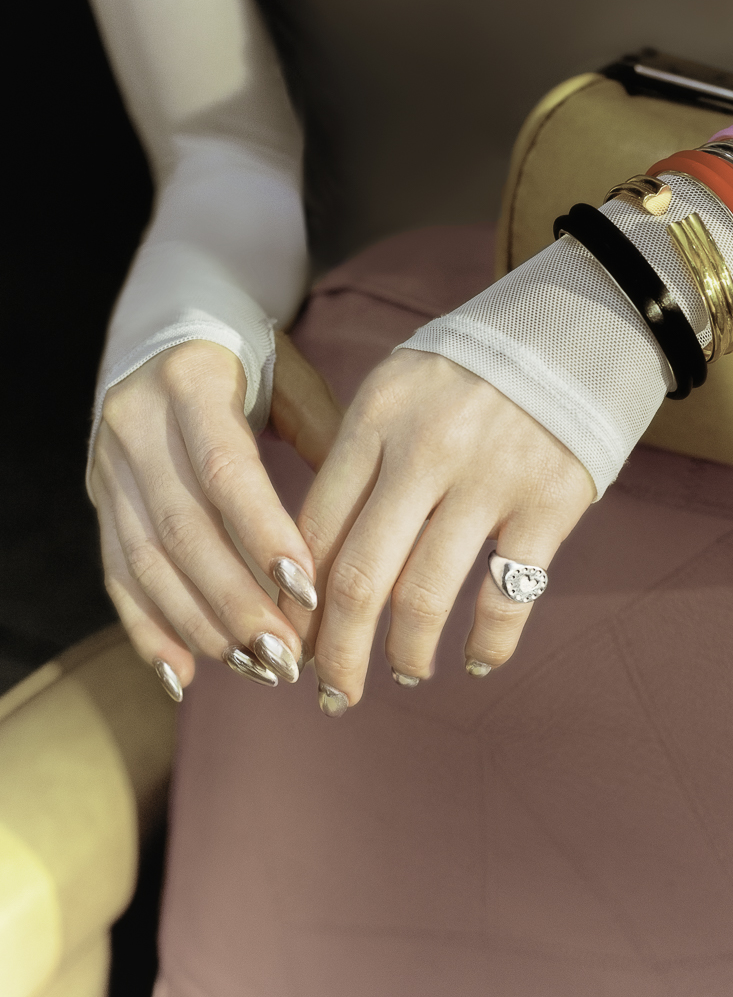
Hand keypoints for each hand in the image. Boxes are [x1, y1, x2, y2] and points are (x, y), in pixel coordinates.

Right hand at [91, 333, 341, 694]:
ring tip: (255, 668)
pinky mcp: (100, 497)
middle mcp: (136, 423)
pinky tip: (184, 675)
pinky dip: (148, 630)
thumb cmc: (253, 355)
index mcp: (189, 381)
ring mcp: (109, 464)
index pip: (223, 467)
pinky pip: (116, 574)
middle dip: (235, 601)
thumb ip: (325, 436)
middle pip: (182, 528)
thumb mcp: (292, 376)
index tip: (307, 588)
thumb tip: (368, 515)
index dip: (261, 531)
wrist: (170, 322)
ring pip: (146, 560)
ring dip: (200, 624)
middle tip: (287, 655)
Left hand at [298, 349, 594, 711]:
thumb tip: (309, 574)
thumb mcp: (399, 393)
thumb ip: (356, 465)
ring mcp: (490, 477)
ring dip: (406, 655)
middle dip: (336, 654)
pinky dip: (488, 644)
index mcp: (376, 417)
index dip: (296, 602)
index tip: (293, 641)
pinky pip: (506, 598)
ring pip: (424, 598)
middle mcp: (426, 448)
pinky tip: (477, 658)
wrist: (575, 330)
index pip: (314, 529)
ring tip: (404, 672)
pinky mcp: (550, 503)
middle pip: (357, 579)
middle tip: (331, 693)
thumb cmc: (469, 376)